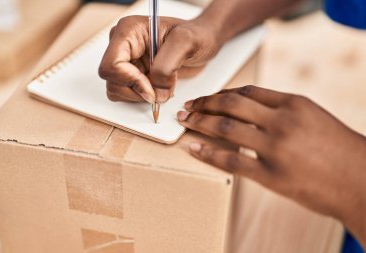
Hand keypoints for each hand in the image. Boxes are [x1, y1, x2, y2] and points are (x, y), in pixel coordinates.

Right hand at [98, 15, 220, 103]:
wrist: (203, 42)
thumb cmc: (197, 35)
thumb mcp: (186, 43)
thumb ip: (166, 67)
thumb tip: (155, 94)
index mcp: (128, 32)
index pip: (111, 66)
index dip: (130, 82)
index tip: (152, 89)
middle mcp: (122, 45)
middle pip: (112, 81)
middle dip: (138, 90)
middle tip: (161, 87)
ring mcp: (126, 61)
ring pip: (116, 90)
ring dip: (141, 95)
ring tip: (163, 84)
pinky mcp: (132, 74)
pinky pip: (127, 94)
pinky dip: (143, 97)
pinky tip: (159, 87)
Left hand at [177, 85, 365, 246]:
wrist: (361, 180)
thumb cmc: (339, 149)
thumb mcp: (312, 117)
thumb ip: (281, 110)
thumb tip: (250, 109)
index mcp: (293, 103)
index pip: (248, 91)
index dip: (222, 93)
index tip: (208, 97)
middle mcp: (282, 120)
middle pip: (231, 104)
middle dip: (204, 103)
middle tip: (188, 105)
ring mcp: (275, 147)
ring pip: (225, 127)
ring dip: (199, 122)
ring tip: (184, 120)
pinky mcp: (270, 175)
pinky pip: (230, 160)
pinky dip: (207, 153)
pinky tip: (192, 147)